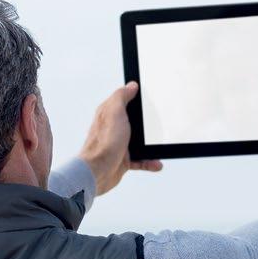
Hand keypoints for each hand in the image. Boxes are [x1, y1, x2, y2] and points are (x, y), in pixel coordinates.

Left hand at [79, 81, 162, 195]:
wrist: (97, 172)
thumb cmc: (104, 143)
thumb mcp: (114, 111)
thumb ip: (121, 96)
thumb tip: (131, 85)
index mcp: (110, 114)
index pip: (124, 100)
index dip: (135, 97)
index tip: (149, 96)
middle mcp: (114, 129)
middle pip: (134, 121)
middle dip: (147, 122)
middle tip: (159, 121)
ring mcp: (119, 145)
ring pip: (139, 142)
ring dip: (151, 145)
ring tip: (160, 145)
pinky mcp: (123, 160)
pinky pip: (140, 160)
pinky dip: (149, 161)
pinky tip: (156, 162)